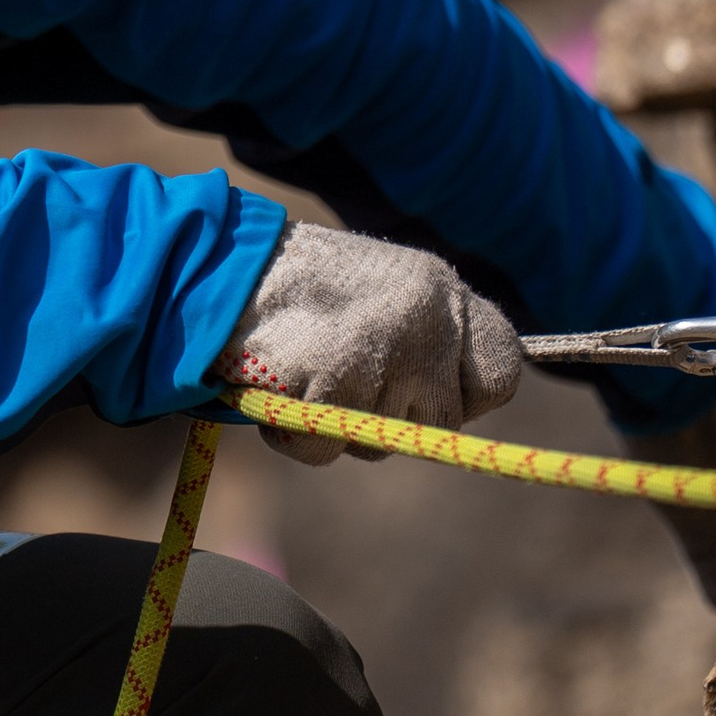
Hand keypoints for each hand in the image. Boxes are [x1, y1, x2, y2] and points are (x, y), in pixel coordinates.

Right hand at [218, 222, 526, 466]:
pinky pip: (326, 448)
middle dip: (389, 417)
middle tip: (340, 376)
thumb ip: (423, 338)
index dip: (462, 394)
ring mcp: (384, 352)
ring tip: (303, 371)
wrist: (214, 268)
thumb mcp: (380, 291)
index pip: (501, 374)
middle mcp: (427, 318)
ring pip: (381, 443)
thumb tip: (450, 411)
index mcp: (441, 290)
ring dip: (337, 426)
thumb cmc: (293, 290)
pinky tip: (279, 389)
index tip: (424, 387)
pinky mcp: (334, 384)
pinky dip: (295, 434)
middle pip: (440, 423)